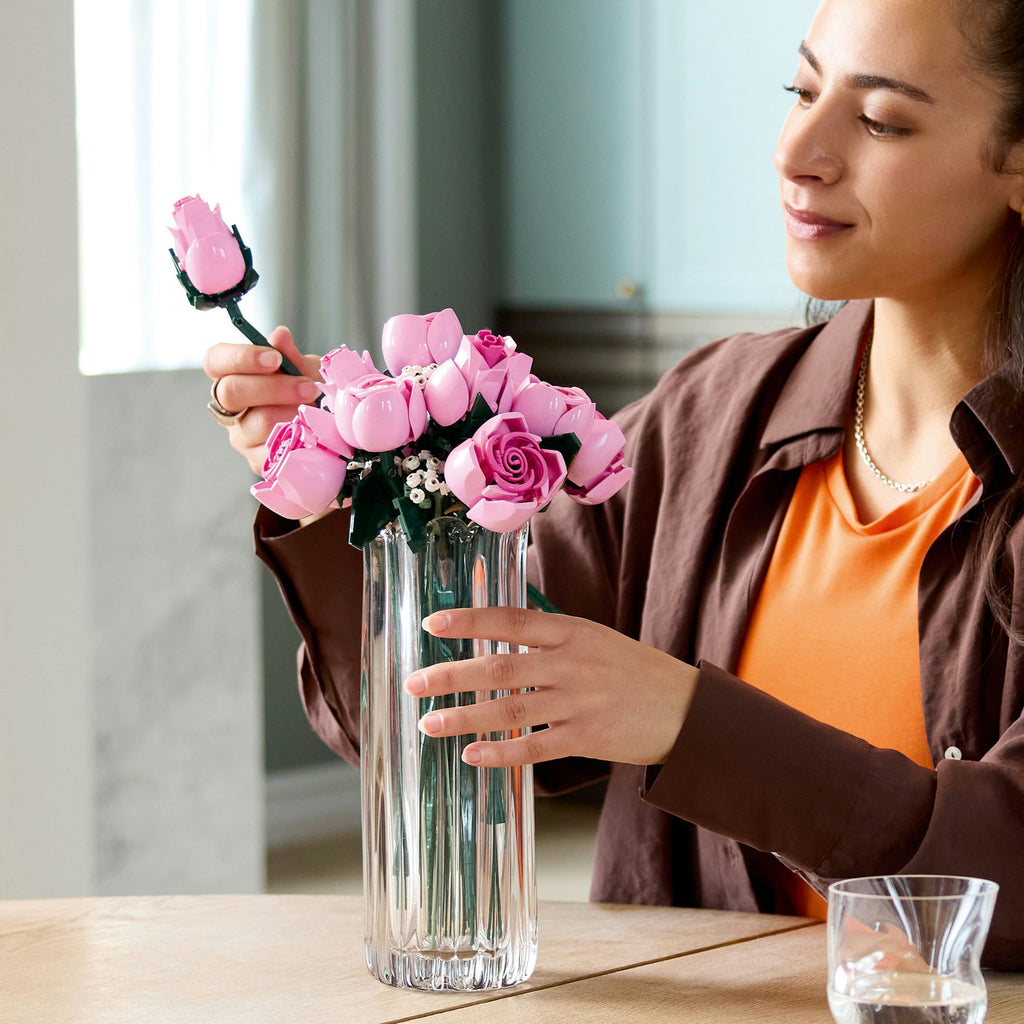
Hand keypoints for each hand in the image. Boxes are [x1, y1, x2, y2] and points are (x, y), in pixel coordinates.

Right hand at [203, 326, 322, 473]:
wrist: (329, 431)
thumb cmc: (308, 394)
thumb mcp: (304, 370)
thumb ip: (291, 356)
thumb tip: (279, 335)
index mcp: (232, 377)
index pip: (215, 361)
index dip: (241, 357)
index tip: (274, 358)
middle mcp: (230, 408)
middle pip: (231, 391)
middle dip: (274, 387)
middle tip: (309, 387)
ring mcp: (241, 437)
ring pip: (257, 422)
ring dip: (292, 413)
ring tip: (316, 410)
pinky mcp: (258, 462)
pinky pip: (274, 450)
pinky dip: (298, 438)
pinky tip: (312, 432)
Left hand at [405, 607, 698, 767]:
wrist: (687, 708)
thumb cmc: (634, 671)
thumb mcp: (595, 639)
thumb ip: (549, 638)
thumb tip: (494, 637)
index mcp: (572, 631)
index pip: (510, 621)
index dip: (469, 621)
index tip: (432, 624)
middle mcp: (572, 663)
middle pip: (500, 667)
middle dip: (451, 675)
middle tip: (414, 683)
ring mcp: (579, 701)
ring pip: (510, 709)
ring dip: (464, 716)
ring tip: (429, 723)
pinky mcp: (588, 737)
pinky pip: (535, 746)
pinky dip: (501, 751)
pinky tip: (472, 755)